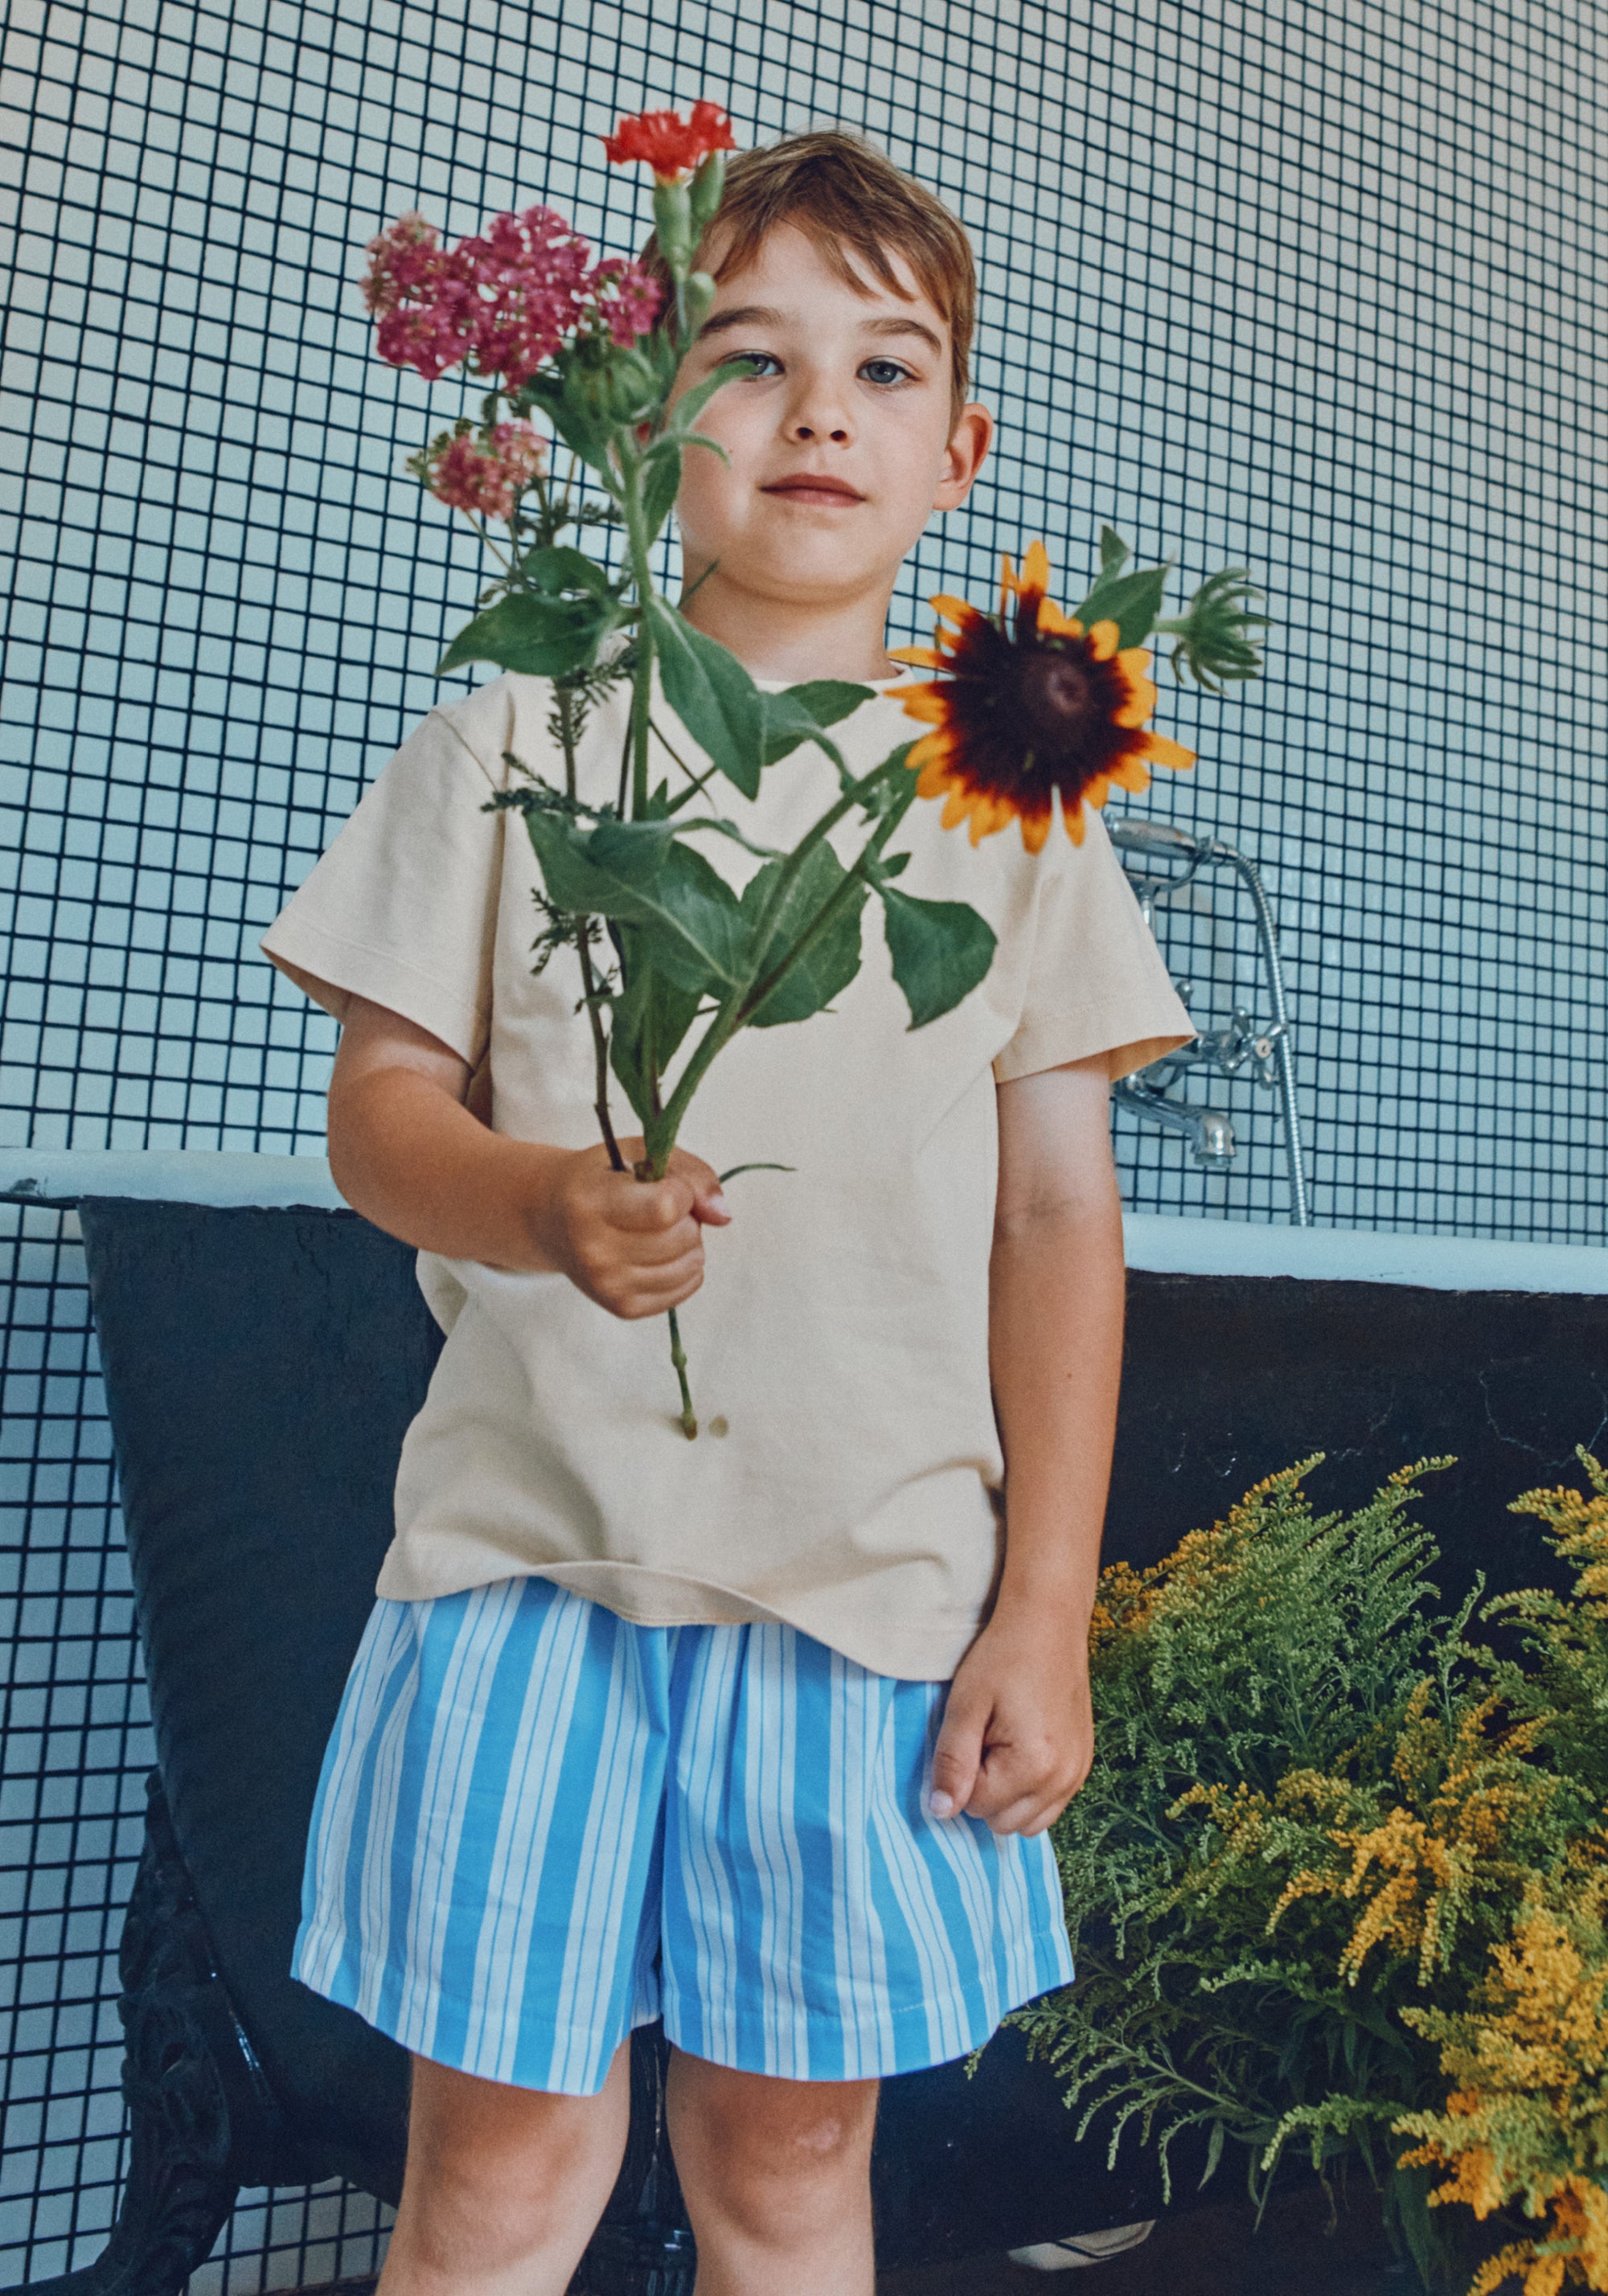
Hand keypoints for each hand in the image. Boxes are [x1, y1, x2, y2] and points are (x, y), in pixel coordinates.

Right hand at [540, 1138, 729, 1318]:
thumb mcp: (640, 1153)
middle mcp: (594, 1250)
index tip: (664, 1185)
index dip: (681, 1191)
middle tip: (656, 1209)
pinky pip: (688, 1287)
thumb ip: (690, 1173)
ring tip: (656, 1230)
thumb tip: (723, 1216)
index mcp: (591, 1202)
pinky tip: (658, 1252)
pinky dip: (685, 1267)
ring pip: (692, 1264)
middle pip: (683, 1236)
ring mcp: (607, 1285)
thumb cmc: (602, 1179)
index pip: (666, 1206)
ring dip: (687, 1242)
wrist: (551, 1218)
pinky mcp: (622, 1308)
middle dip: (686, 1217)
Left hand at [927, 1603, 1093, 1835]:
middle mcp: (1063, 1780)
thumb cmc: (1003, 1657)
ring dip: (1008, 1797)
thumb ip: (952, 1762)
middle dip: (985, 1790)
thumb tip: (940, 1812)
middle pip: (1003, 1822)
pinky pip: (1051, 1804)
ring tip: (1003, 1747)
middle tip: (986, 1739)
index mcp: (1034, 1766)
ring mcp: (1079, 1774)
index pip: (976, 1806)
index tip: (971, 1733)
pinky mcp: (1084, 1764)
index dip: (962, 1773)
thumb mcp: (965, 1706)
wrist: (1048, 1623)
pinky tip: (1023, 1749)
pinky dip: (1031, 1790)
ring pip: (1029, 1822)